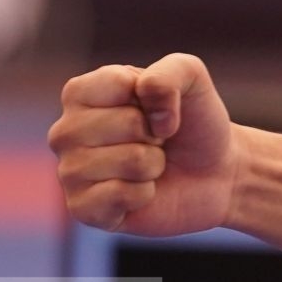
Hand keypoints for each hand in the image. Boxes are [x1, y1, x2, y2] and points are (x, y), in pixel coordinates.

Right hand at [49, 53, 242, 235]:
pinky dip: (145, 193)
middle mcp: (65, 131)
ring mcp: (69, 172)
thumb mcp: (190, 76)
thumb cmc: (195, 121)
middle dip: (156, 134)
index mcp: (80, 93)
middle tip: (157, 142)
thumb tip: (143, 95)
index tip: (157, 109)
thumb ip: (168, 71)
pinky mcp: (82, 209)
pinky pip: (120, 196)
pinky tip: (143, 191)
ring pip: (129, 161)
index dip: (153, 97)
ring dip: (155, 164)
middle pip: (125, 124)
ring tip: (151, 166)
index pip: (114, 84)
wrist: (216, 172)